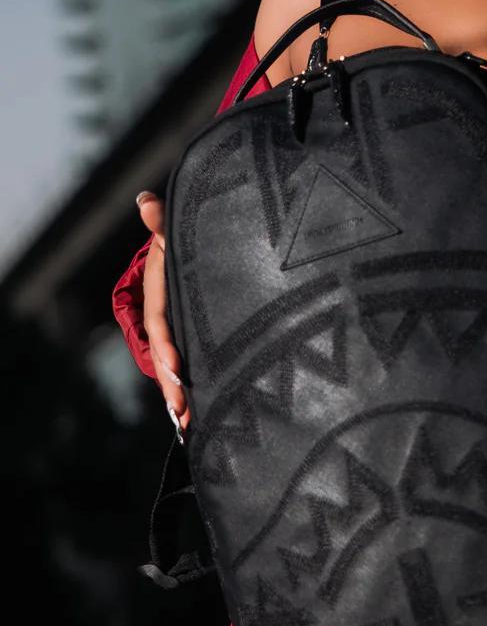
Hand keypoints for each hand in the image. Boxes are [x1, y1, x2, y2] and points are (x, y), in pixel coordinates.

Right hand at [136, 190, 190, 436]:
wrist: (202, 243)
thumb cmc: (191, 235)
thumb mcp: (179, 229)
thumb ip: (164, 221)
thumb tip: (145, 199)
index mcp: (160, 292)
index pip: (160, 321)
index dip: (164, 344)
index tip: (174, 367)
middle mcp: (166, 314)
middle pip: (165, 352)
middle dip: (171, 383)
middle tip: (181, 411)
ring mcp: (180, 327)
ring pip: (176, 364)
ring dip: (180, 394)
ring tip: (188, 425)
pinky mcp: (195, 336)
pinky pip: (191, 363)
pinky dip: (193, 389)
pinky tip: (198, 418)